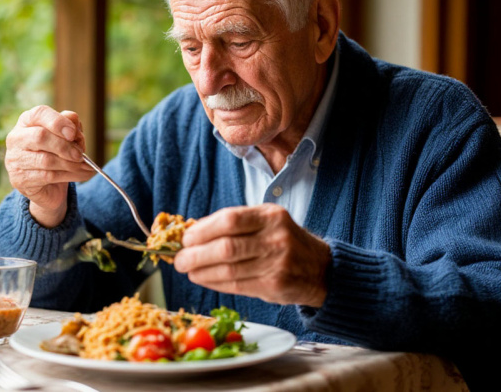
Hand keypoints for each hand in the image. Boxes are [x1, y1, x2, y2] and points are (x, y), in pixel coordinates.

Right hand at [4, 105, 93, 226]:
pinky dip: (71, 176)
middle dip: (65, 146)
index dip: (58, 122)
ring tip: (85, 166)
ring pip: (45, 160)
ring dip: (70, 164)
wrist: (45, 184)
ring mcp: (15, 159)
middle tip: (80, 155)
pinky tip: (83, 174)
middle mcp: (16, 138)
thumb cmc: (55, 153)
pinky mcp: (20, 179)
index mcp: (27, 121)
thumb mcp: (65, 136)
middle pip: (40, 136)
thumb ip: (70, 126)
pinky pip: (48, 177)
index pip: (40, 113)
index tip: (73, 133)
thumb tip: (74, 121)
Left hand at [174, 204, 330, 306]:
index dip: (202, 230)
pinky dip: (214, 283)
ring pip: (229, 269)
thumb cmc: (283, 242)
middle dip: (196, 255)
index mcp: (270, 215)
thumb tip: (192, 233)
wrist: (321, 269)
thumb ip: (235, 225)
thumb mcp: (266, 223)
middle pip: (226, 247)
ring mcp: (277, 263)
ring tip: (188, 271)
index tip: (185, 239)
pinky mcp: (275, 285)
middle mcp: (276, 237)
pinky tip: (203, 280)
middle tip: (179, 260)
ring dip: (201, 271)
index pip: (229, 219)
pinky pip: (237, 285)